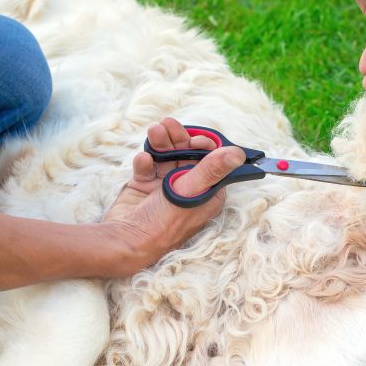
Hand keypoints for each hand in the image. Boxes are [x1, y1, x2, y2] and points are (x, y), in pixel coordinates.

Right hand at [104, 117, 244, 273]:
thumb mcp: (191, 191)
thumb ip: (212, 169)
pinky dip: (145, 160)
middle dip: (177, 138)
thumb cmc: (164, 223)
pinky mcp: (144, 186)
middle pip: (185, 154)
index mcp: (206, 193)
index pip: (210, 162)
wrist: (127, 240)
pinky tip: (143, 160)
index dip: (203, 147)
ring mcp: (163, 187)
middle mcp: (187, 189)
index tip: (195, 140)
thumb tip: (238, 154)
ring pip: (165, 156)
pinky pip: (147, 166)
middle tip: (167, 124)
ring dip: (160, 142)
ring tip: (154, 131)